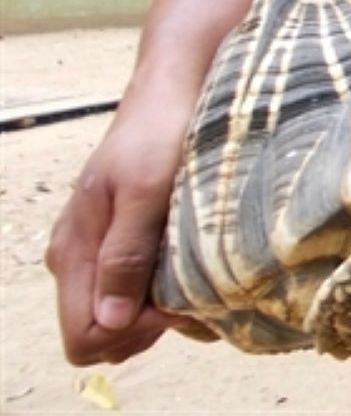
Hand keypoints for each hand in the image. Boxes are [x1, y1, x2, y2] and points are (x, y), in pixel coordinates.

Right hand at [47, 109, 193, 364]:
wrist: (172, 92)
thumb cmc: (160, 133)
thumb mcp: (146, 190)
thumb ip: (126, 254)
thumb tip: (113, 320)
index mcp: (74, 252)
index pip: (84, 337)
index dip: (131, 332)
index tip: (174, 303)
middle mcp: (80, 259)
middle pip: (104, 336)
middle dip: (148, 328)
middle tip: (191, 293)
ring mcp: (103, 252)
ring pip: (125, 319)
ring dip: (162, 312)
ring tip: (198, 278)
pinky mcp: (128, 242)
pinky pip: (140, 292)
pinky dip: (168, 292)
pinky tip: (196, 266)